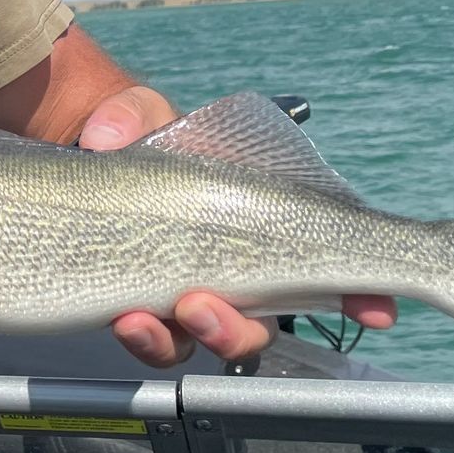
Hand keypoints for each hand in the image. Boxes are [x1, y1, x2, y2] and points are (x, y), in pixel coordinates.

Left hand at [78, 88, 398, 367]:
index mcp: (253, 216)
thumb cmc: (128, 134)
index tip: (375, 310)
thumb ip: (131, 113)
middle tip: (201, 304)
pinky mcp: (143, 305)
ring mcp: (186, 290)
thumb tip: (106, 136)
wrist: (78, 156)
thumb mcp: (137, 112)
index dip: (357, 289)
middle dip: (239, 327)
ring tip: (148, 317)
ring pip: (212, 338)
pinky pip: (159, 340)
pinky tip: (126, 318)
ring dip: (192, 336)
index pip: (320, 258)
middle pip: (260, 320)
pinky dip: (147, 338)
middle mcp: (228, 263)